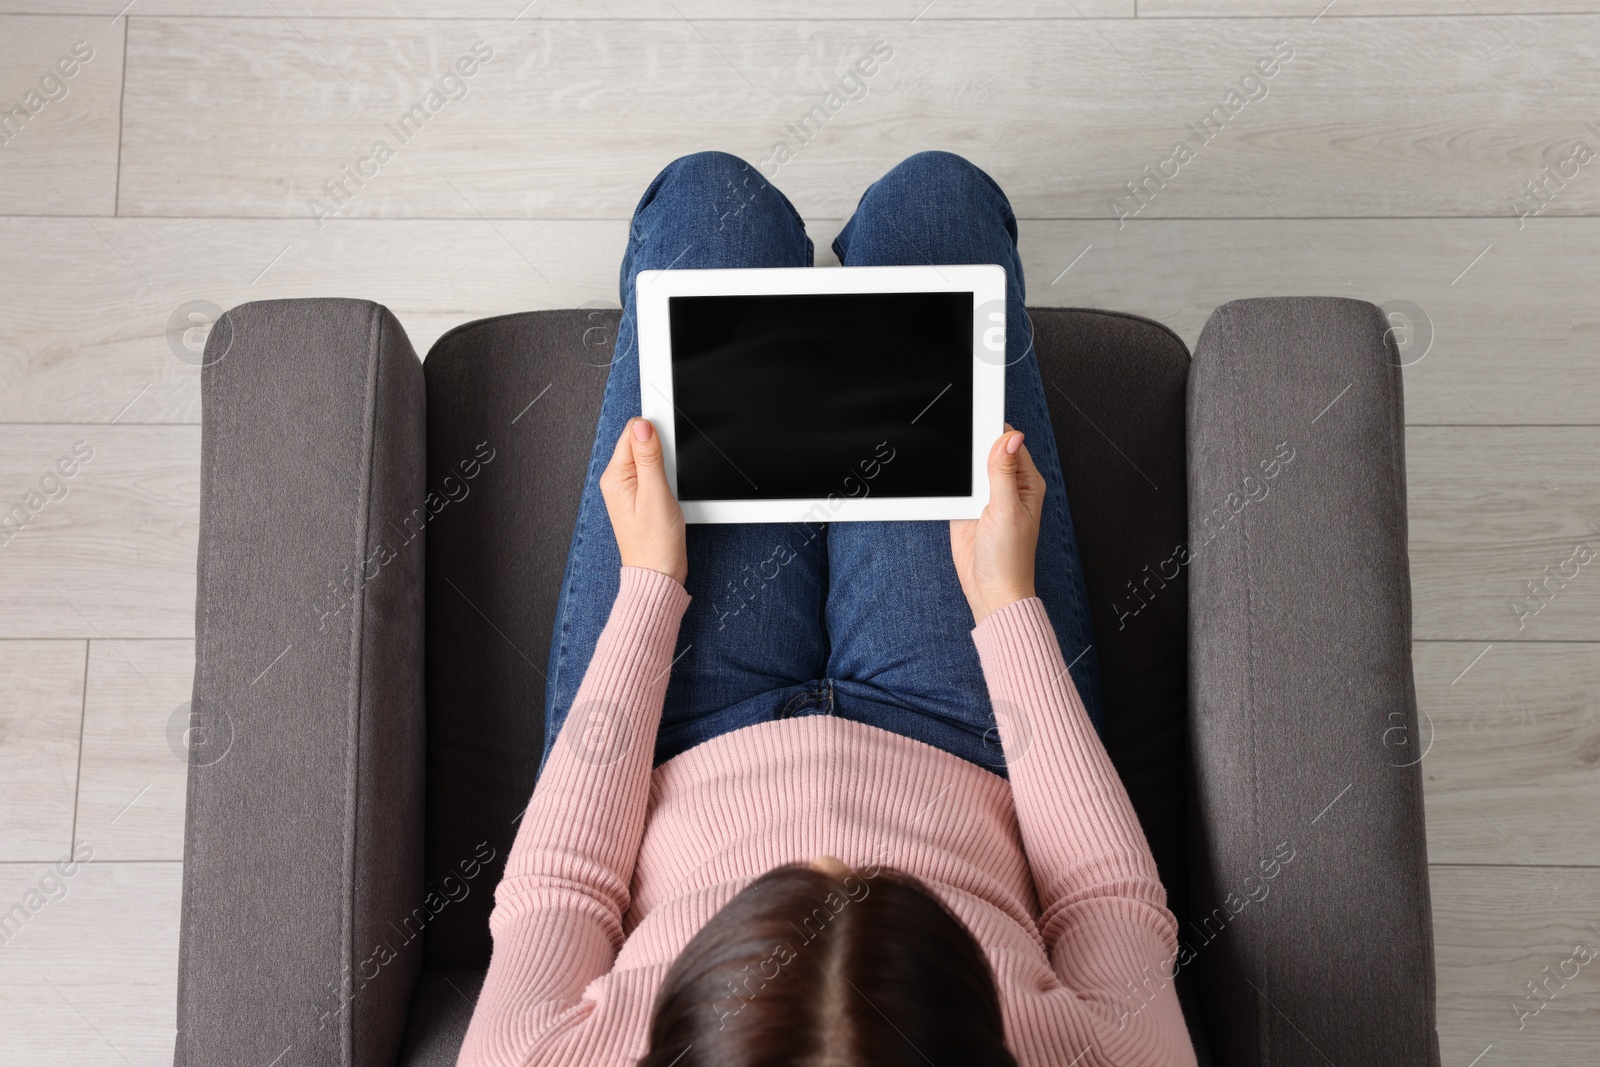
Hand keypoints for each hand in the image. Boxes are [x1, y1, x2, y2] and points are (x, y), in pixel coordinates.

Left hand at [599, 418, 687, 585]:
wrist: (659, 573)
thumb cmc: (655, 543)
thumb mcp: (655, 494)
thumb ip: (649, 457)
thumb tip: (642, 425)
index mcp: (615, 476)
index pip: (632, 432)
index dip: (655, 433)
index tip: (668, 450)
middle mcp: (617, 480)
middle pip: (640, 442)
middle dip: (660, 450)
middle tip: (668, 477)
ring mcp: (628, 488)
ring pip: (649, 457)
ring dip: (664, 464)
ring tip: (667, 489)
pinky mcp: (641, 496)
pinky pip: (653, 473)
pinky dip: (666, 476)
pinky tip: (669, 493)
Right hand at [950, 425, 1042, 625]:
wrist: (990, 591)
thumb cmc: (1009, 558)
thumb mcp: (1007, 509)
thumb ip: (1004, 472)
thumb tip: (1010, 437)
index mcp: (1027, 482)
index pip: (1010, 443)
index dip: (993, 431)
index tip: (975, 420)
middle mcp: (1007, 486)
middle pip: (986, 451)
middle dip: (972, 447)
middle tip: (959, 447)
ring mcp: (986, 497)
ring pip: (969, 467)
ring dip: (958, 466)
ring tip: (952, 469)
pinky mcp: (966, 509)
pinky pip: (955, 487)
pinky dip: (948, 484)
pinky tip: (944, 485)